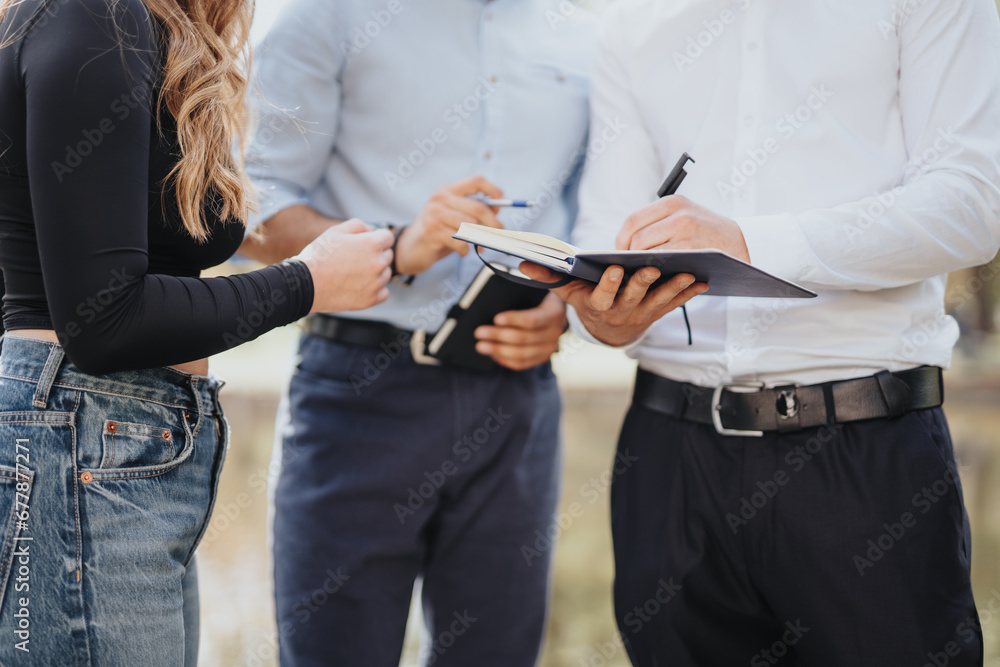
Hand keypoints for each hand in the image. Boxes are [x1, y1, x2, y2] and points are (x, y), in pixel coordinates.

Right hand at [296, 219, 393, 312]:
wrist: (305, 284)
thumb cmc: (319, 255)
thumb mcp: (336, 231)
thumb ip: (359, 226)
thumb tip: (373, 231)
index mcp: (372, 243)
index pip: (388, 237)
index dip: (376, 239)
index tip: (365, 245)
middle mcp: (378, 263)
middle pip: (388, 256)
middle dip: (376, 255)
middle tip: (355, 260)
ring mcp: (376, 283)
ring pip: (385, 274)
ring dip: (375, 272)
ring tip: (353, 273)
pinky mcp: (371, 299)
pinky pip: (384, 292)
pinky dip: (375, 289)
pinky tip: (360, 286)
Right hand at [394, 176, 504, 274]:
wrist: (410, 248)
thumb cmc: (438, 232)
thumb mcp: (454, 216)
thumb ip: (473, 211)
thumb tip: (497, 210)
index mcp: (448, 191)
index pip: (476, 181)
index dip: (493, 190)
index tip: (502, 203)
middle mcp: (440, 199)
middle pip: (478, 208)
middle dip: (494, 224)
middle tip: (500, 235)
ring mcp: (434, 214)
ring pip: (471, 227)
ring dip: (480, 240)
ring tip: (480, 247)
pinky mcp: (431, 232)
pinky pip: (459, 241)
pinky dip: (465, 249)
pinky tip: (463, 252)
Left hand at [473, 293, 566, 370]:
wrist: (556, 311)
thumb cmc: (540, 297)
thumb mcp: (537, 289)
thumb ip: (522, 292)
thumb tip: (495, 299)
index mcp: (554, 312)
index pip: (532, 320)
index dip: (513, 320)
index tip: (496, 318)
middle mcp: (555, 333)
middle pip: (523, 338)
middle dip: (498, 336)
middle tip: (478, 332)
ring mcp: (549, 348)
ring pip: (521, 354)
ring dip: (498, 350)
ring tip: (481, 346)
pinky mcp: (542, 357)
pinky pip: (522, 363)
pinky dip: (506, 360)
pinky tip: (493, 355)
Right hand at [520, 263, 706, 346]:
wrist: (608, 329)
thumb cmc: (587, 299)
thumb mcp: (567, 292)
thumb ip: (547, 278)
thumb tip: (523, 263)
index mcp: (598, 304)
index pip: (602, 295)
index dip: (609, 283)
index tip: (614, 268)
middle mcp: (620, 312)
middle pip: (633, 297)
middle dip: (643, 282)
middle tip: (653, 266)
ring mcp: (641, 314)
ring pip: (658, 301)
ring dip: (673, 288)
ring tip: (687, 273)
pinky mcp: (658, 313)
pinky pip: (675, 304)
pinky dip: (689, 294)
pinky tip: (703, 281)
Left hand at [616, 195, 750, 261]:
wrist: (744, 243)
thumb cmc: (708, 234)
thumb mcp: (686, 215)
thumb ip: (659, 223)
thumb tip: (626, 243)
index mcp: (673, 202)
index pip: (632, 221)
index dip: (621, 240)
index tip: (620, 253)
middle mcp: (678, 213)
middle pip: (636, 238)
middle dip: (627, 256)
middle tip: (628, 267)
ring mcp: (686, 231)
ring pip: (646, 252)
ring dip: (639, 265)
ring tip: (639, 273)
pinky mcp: (693, 249)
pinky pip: (662, 263)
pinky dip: (654, 272)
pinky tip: (655, 277)